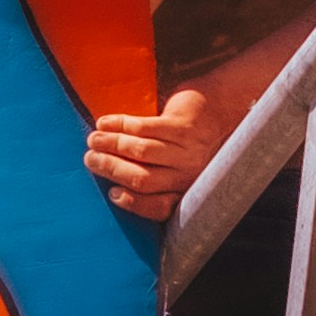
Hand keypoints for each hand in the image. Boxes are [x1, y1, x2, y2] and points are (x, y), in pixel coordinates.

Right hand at [83, 90, 218, 208]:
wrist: (225, 108)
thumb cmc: (195, 141)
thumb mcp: (184, 167)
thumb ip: (160, 179)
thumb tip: (115, 185)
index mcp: (187, 190)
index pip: (158, 207)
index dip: (132, 203)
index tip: (112, 194)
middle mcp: (190, 175)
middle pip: (142, 178)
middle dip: (111, 169)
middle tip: (90, 159)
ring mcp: (188, 150)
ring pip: (141, 152)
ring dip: (112, 145)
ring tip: (94, 140)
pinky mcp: (183, 126)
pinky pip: (144, 127)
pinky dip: (120, 125)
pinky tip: (106, 123)